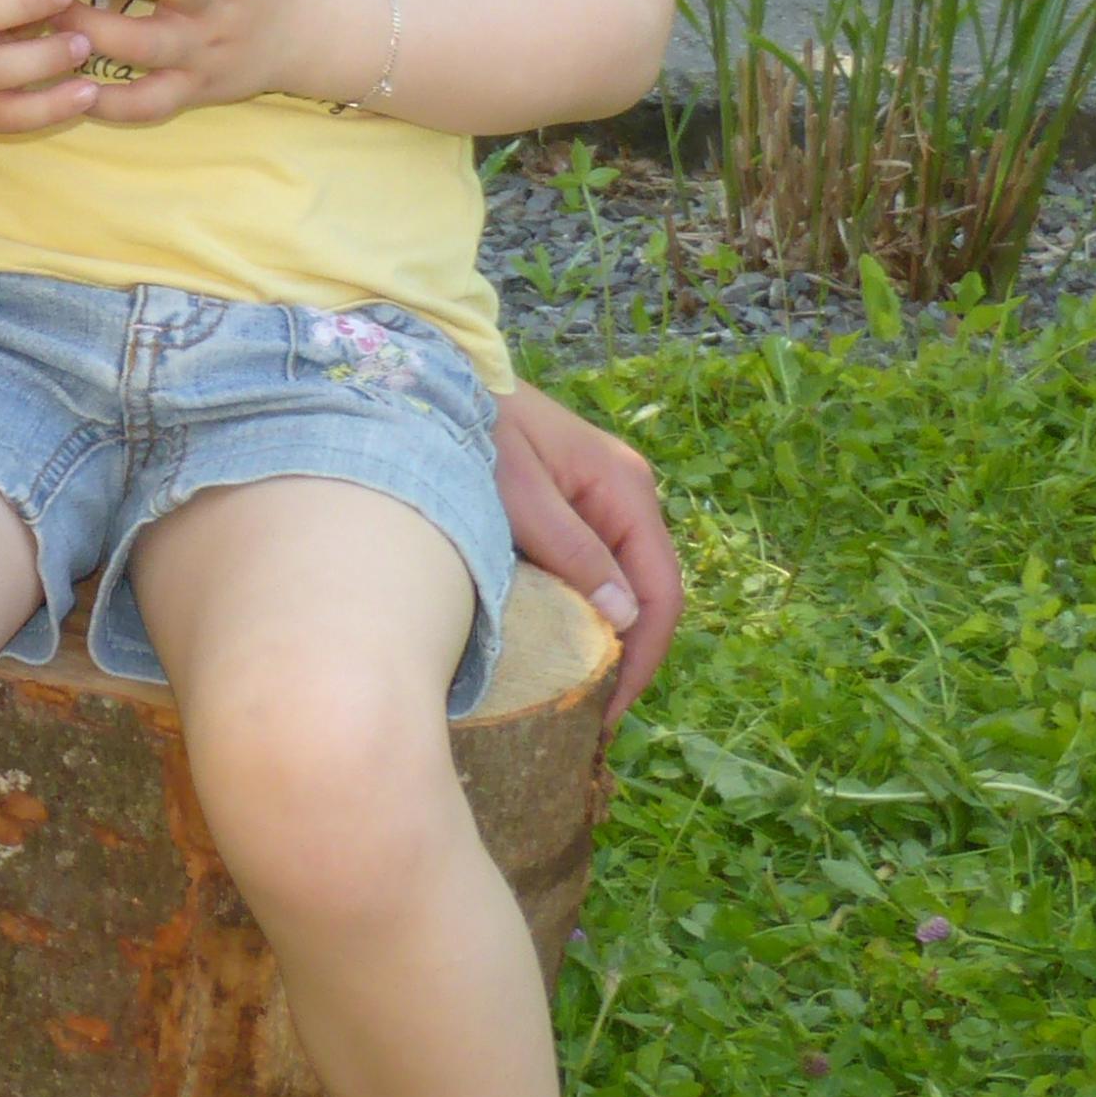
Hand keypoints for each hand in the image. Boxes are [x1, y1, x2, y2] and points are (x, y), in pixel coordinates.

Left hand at [489, 380, 683, 725]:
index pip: (660, 590)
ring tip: (572, 693)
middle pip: (646, 593)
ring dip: (603, 639)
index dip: (642, 657)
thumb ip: (571, 551)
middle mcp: (624, 494)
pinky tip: (555, 645)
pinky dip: (581, 612)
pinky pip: (591, 570)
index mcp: (625, 489)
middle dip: (624, 657)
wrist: (435, 380)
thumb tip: (622, 618)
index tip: (608, 710)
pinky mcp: (569, 506)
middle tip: (586, 716)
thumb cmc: (474, 430)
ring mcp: (599, 500)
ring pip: (620, 586)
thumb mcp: (519, 496)